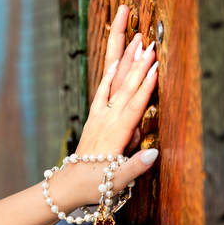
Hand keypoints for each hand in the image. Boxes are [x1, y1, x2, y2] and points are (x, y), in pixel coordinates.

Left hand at [47, 26, 158, 212]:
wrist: (69, 185)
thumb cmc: (95, 185)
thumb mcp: (117, 182)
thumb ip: (135, 167)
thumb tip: (155, 154)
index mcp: (115, 134)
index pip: (134, 105)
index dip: (145, 85)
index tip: (155, 66)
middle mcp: (106, 120)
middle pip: (125, 87)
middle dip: (137, 64)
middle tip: (148, 42)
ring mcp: (99, 116)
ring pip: (114, 82)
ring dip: (124, 61)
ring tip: (135, 39)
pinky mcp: (94, 116)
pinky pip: (102, 89)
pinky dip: (109, 73)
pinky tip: (115, 58)